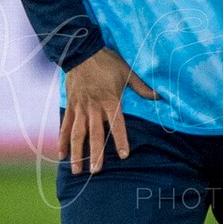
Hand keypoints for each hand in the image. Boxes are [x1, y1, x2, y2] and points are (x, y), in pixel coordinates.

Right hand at [61, 48, 155, 174]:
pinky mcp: (71, 106)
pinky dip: (63, 141)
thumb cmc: (106, 62)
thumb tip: (160, 96)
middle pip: (94, 134)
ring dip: (77, 153)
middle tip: (96, 171)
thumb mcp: (127, 71)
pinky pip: (66, 125)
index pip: (117, 124)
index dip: (120, 140)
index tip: (124, 155)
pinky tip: (61, 155)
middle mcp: (93, 107)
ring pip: (77, 134)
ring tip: (76, 171)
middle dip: (95, 154)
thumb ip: (142, 87)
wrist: (82, 52)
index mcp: (109, 101)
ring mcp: (80, 108)